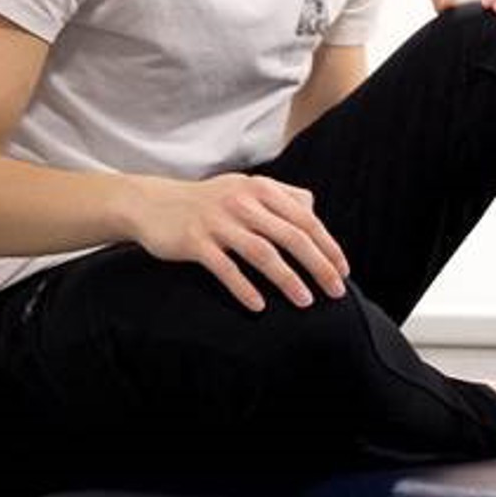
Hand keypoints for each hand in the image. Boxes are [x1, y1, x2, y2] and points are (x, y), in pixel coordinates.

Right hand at [124, 173, 350, 311]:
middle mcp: (243, 202)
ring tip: (305, 302)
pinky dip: (245, 288)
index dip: (328, 247)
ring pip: (263, 253)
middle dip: (319, 266)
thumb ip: (282, 197)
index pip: (307, 219)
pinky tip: (260, 307)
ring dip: (288, 279)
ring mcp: (218, 221)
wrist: (152, 204)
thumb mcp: (246, 189)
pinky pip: (226, 268)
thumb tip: (313, 213)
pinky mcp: (195, 241)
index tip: (343, 271)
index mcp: (262, 189)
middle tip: (337, 292)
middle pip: (292, 237)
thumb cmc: (209, 202)